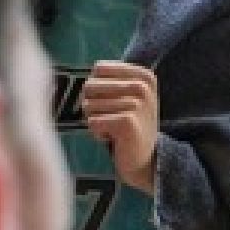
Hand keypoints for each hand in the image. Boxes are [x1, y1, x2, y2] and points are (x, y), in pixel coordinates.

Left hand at [81, 60, 159, 192]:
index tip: (114, 102)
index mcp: (144, 76)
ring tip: (113, 129)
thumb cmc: (128, 125)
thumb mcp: (126, 96)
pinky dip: (97, 133)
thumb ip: (108, 79)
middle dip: (93, 105)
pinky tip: (113, 138)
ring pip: (89, 105)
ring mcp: (137, 104)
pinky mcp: (127, 122)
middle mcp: (143, 87)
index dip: (97, 88)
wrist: (144, 159)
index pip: (99, 69)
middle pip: (91, 86)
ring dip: (96, 120)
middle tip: (112, 118)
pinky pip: (92, 121)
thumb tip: (85, 69)